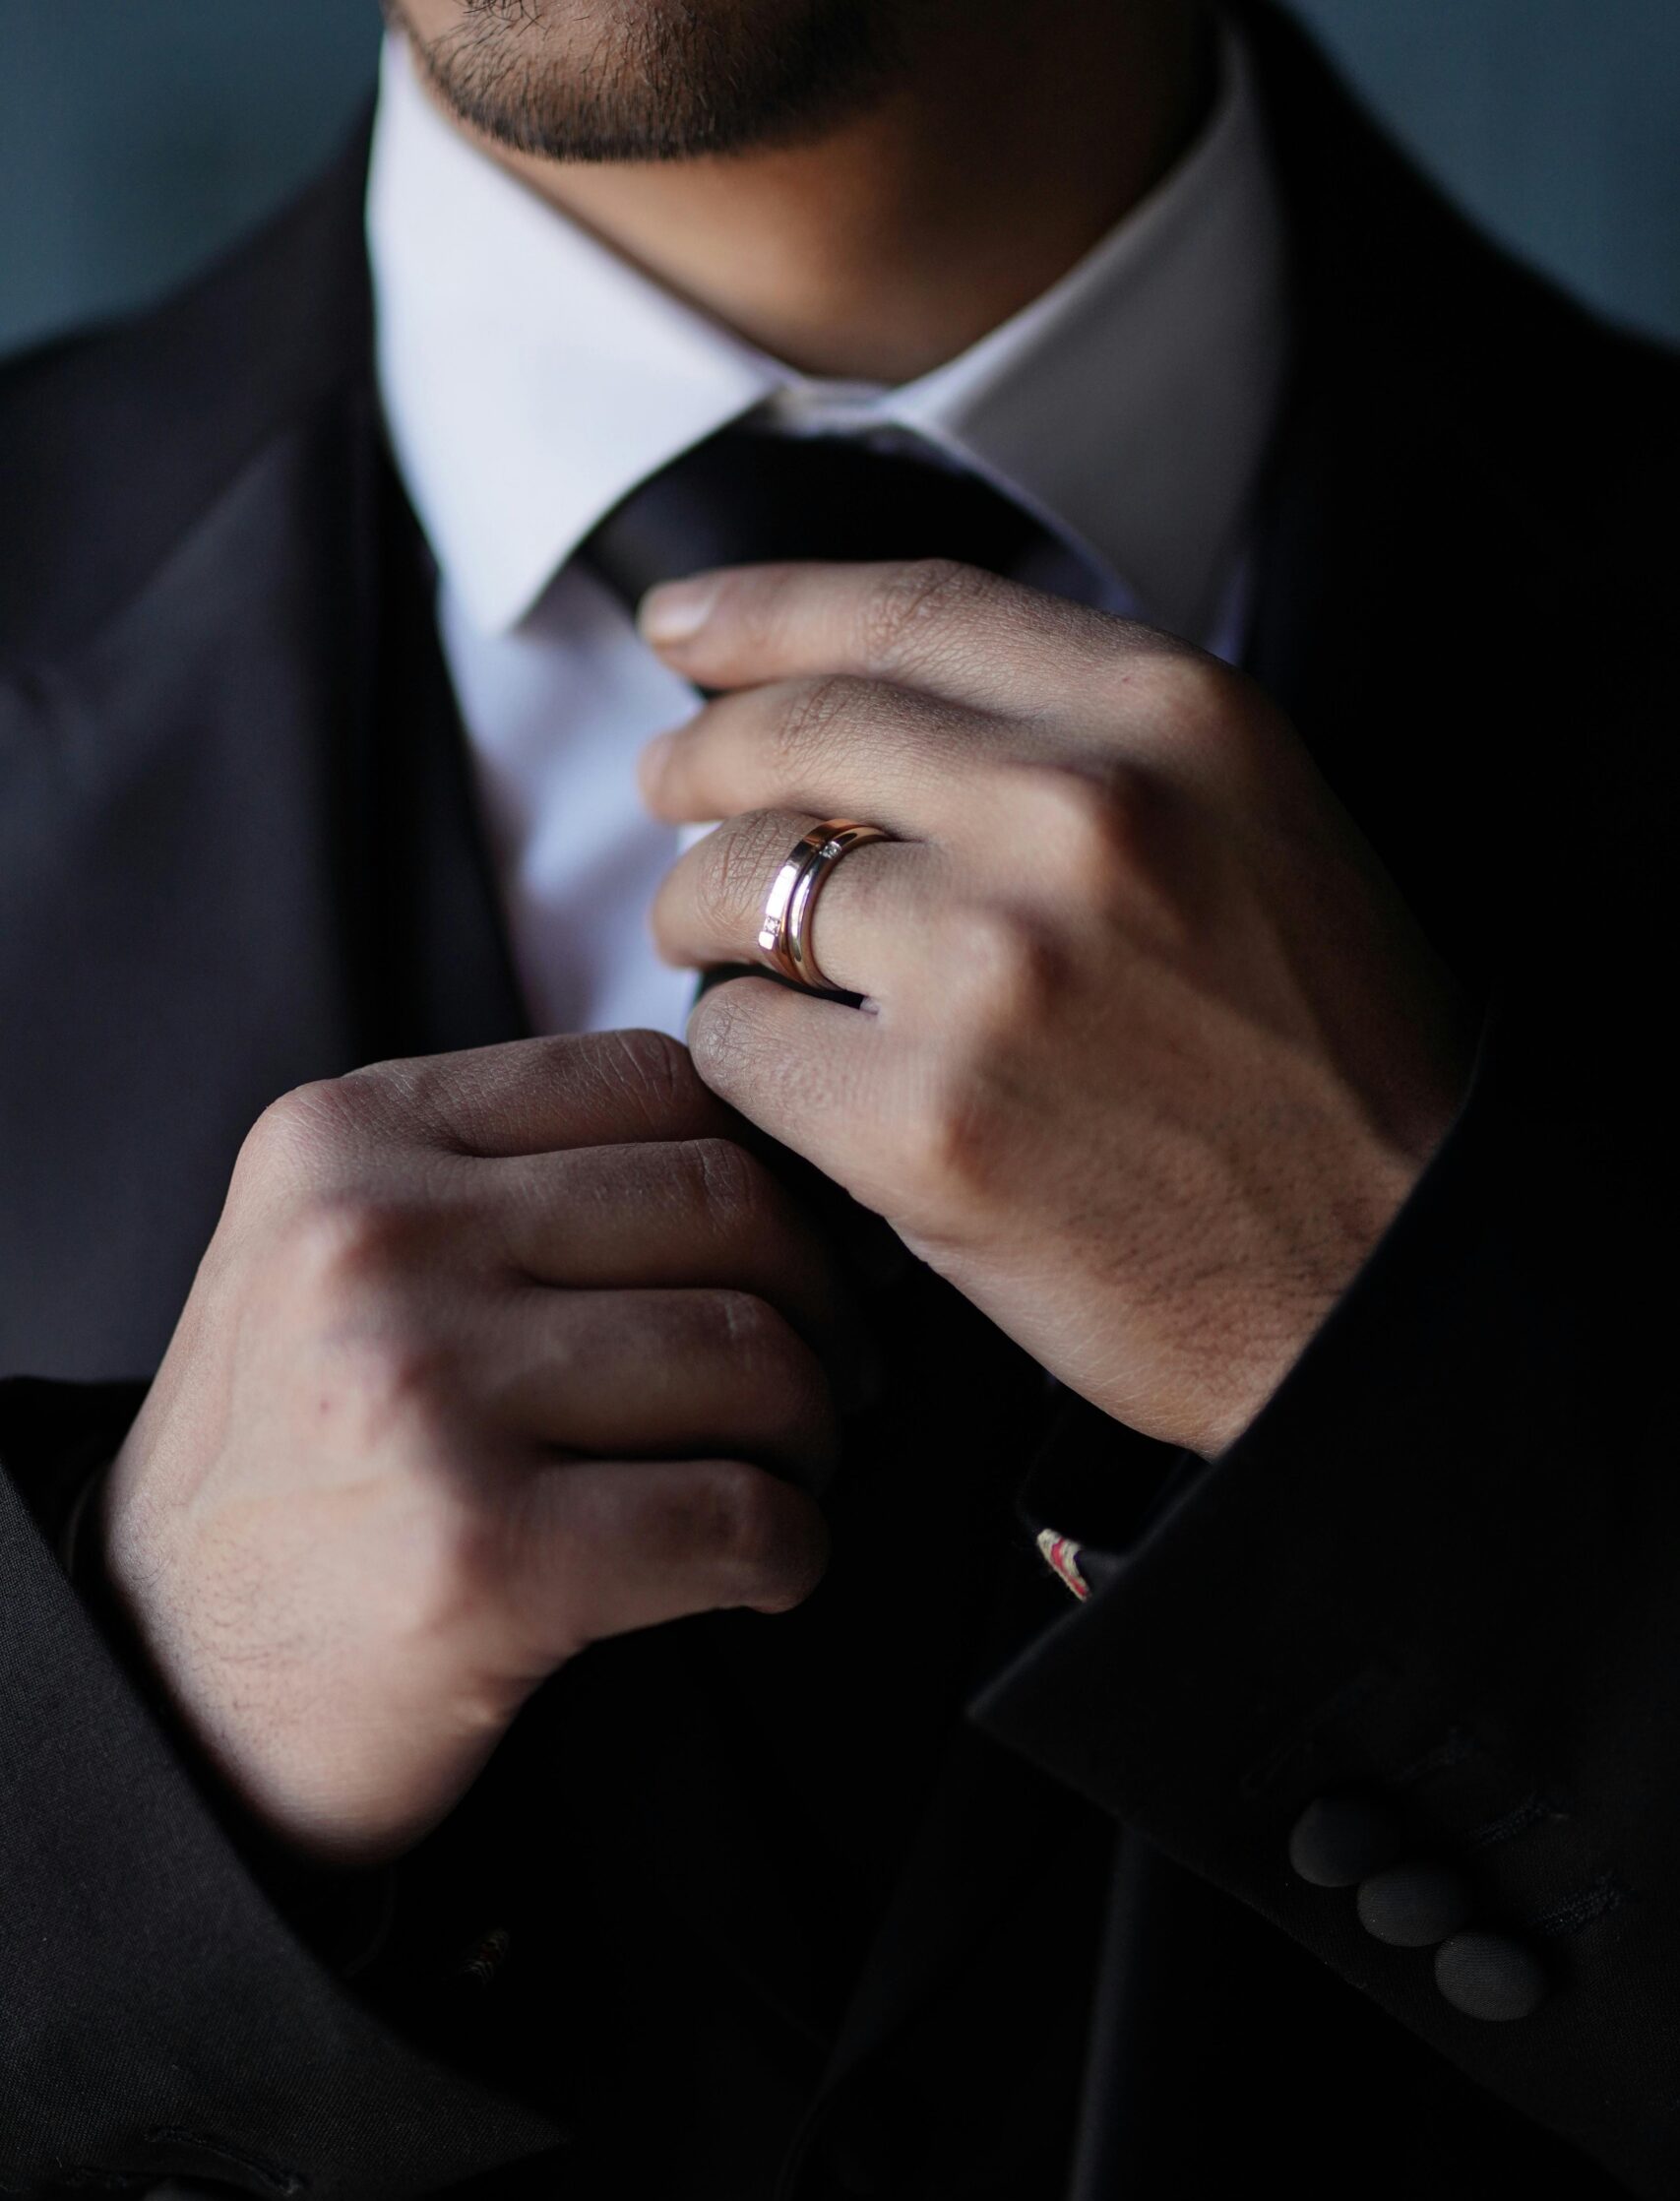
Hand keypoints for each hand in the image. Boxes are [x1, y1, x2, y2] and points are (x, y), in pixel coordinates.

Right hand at [101, 1032, 843, 1863]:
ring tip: (790, 1473)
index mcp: (347, 1137)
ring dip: (812, 1433)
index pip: (654, 1080)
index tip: (797, 1253)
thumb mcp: (332, 1253)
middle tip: (832, 1377)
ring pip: (748, 1356)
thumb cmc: (292, 1466)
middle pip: (723, 1206)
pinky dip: (791, 1546)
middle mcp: (374, 1242)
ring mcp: (423, 1396)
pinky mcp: (483, 1557)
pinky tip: (767, 1564)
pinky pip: (737, 1515)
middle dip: (821, 1302)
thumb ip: (502, 1176)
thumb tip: (765, 1163)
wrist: (169, 1686)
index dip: (769, 1169)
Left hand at [641, 560, 1471, 1457]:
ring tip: (720, 950)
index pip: (908, 612)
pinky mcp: (924, 1123)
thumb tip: (863, 708)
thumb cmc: (1322, 1070)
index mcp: (1172, 721)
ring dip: (703, 918)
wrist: (1384, 1282)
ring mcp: (993, 969)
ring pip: (737, 884)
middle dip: (697, 765)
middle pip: (794, 737)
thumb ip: (1085, 747)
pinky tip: (786, 1076)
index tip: (683, 628)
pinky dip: (740, 1055)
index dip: (765, 611)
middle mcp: (1078, 815)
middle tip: (665, 793)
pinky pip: (737, 1043)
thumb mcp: (1253, 832)